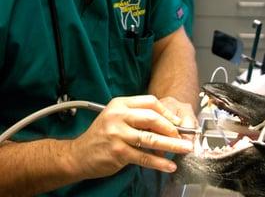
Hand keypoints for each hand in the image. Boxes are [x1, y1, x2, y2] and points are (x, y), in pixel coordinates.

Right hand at [69, 95, 192, 179]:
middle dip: (171, 127)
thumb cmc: (100, 135)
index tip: (177, 121)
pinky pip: (144, 157)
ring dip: (171, 144)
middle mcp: (118, 116)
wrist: (79, 154)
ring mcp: (117, 134)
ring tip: (184, 149)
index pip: (149, 102)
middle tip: (183, 136)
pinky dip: (159, 162)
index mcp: (120, 104)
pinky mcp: (118, 152)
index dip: (166, 112)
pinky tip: (168, 165)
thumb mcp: (116, 117)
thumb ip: (136, 117)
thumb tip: (164, 124)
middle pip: (152, 117)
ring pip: (150, 138)